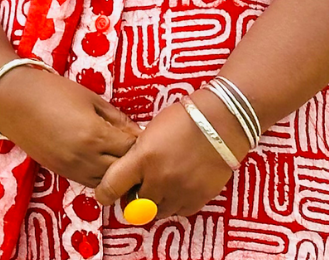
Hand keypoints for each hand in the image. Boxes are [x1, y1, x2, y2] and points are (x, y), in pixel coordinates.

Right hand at [0, 64, 140, 186]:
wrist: (17, 103)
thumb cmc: (56, 93)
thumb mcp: (92, 99)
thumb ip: (116, 118)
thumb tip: (137, 131)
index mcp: (95, 136)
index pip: (131, 149)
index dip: (142, 143)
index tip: (150, 135)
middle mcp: (84, 158)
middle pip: (121, 170)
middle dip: (133, 159)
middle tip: (140, 146)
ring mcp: (71, 169)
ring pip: (105, 181)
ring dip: (117, 170)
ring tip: (122, 154)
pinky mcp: (61, 173)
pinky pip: (89, 181)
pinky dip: (100, 174)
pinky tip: (104, 158)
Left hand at [94, 95, 241, 220]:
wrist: (223, 119)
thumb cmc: (186, 117)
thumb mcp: (152, 129)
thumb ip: (137, 155)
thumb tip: (129, 174)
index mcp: (143, 157)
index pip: (110, 188)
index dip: (105, 192)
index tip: (107, 192)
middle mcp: (159, 179)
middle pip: (135, 205)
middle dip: (136, 195)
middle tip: (142, 183)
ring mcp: (178, 191)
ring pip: (156, 212)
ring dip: (156, 201)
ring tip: (164, 182)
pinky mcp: (197, 198)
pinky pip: (178, 211)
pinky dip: (176, 202)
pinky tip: (180, 185)